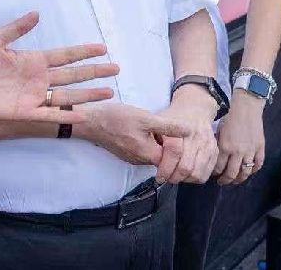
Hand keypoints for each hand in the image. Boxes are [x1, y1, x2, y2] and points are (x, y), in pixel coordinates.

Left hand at [0, 11, 117, 123]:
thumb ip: (16, 28)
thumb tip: (36, 13)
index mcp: (33, 61)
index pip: (65, 55)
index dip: (83, 52)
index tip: (102, 48)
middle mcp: (38, 79)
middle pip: (73, 74)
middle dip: (94, 72)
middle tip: (115, 69)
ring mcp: (34, 96)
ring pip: (67, 94)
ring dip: (88, 94)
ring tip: (109, 92)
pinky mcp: (25, 112)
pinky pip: (50, 115)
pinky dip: (66, 115)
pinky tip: (82, 114)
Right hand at [73, 103, 192, 166]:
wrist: (90, 122)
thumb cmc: (116, 119)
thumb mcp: (145, 118)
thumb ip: (168, 126)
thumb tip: (190, 130)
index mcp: (149, 155)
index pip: (175, 156)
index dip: (178, 142)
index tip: (175, 127)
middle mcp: (142, 161)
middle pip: (165, 154)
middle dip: (168, 140)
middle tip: (164, 122)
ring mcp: (133, 158)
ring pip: (154, 151)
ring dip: (157, 139)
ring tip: (153, 123)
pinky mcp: (127, 153)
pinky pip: (143, 149)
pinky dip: (147, 139)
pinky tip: (142, 126)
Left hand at [153, 91, 219, 184]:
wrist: (195, 109)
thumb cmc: (173, 118)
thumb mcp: (159, 121)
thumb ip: (154, 139)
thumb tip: (151, 160)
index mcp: (180, 128)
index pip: (173, 152)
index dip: (165, 168)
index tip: (159, 176)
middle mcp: (195, 137)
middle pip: (186, 167)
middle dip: (174, 177)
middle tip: (166, 179)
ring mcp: (207, 144)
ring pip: (197, 173)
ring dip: (185, 180)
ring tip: (176, 177)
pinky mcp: (214, 150)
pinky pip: (207, 172)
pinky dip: (196, 178)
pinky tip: (188, 175)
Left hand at [213, 95, 265, 184]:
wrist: (247, 108)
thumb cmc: (230, 117)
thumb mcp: (218, 130)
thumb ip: (217, 144)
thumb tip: (214, 156)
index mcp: (225, 147)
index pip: (218, 168)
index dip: (215, 173)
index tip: (213, 174)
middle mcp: (238, 152)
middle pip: (231, 174)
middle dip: (225, 180)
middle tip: (221, 182)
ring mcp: (250, 151)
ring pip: (245, 172)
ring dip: (239, 179)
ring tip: (234, 180)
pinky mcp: (260, 149)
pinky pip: (258, 165)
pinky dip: (253, 170)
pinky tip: (248, 171)